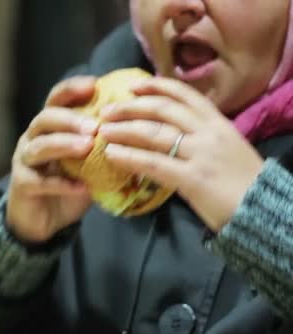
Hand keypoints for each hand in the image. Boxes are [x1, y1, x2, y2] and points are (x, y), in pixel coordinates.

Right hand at [7, 76, 97, 242]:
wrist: (44, 220)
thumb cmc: (69, 184)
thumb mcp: (89, 161)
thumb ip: (104, 144)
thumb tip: (142, 130)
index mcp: (50, 126)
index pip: (56, 99)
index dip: (71, 89)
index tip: (94, 84)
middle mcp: (33, 138)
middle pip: (45, 119)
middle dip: (69, 119)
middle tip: (94, 126)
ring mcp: (24, 161)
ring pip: (38, 146)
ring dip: (63, 144)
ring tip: (86, 147)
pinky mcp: (22, 185)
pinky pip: (39, 181)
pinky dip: (61, 184)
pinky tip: (82, 187)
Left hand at [98, 77, 262, 231]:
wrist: (266, 212)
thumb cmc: (244, 183)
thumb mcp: (227, 149)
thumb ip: (202, 138)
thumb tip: (171, 133)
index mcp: (218, 123)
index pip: (185, 95)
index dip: (156, 86)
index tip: (133, 85)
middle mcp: (208, 133)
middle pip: (163, 110)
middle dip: (131, 107)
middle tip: (106, 110)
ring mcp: (201, 154)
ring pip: (154, 133)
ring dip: (124, 129)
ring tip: (103, 131)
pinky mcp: (192, 178)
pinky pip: (153, 163)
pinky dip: (129, 157)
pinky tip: (111, 154)